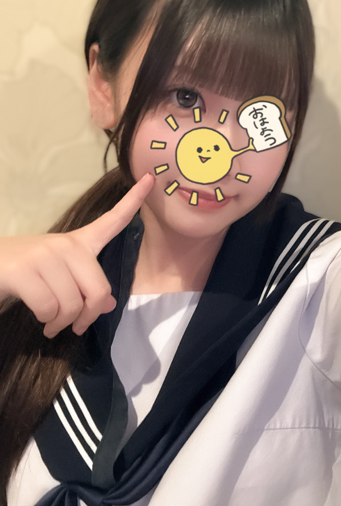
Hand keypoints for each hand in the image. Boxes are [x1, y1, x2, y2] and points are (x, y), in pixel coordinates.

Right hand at [0, 173, 153, 337]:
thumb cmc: (25, 274)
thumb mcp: (60, 279)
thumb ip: (85, 286)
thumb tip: (110, 304)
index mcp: (78, 243)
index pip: (112, 221)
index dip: (133, 201)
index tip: (150, 179)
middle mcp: (65, 245)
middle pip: (99, 290)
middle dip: (88, 316)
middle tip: (76, 326)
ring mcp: (44, 255)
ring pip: (72, 304)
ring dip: (63, 323)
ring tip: (53, 324)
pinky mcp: (25, 270)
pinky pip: (50, 308)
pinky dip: (48, 321)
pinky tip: (42, 320)